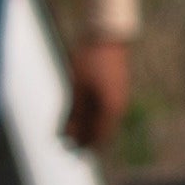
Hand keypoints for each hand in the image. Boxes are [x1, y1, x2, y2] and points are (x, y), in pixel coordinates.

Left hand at [63, 36, 135, 153]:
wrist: (108, 35)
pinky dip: (91, 114)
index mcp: (111, 110)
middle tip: (65, 142)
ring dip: (86, 126)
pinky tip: (78, 112)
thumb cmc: (91, 60)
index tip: (68, 149)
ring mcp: (118, 98)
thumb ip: (74, 113)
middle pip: (101, 132)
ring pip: (102, 120)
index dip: (83, 146)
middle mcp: (118, 107)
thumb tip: (68, 135)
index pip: (99, 138)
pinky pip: (103, 109)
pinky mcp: (116, 90)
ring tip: (68, 127)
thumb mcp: (77, 88)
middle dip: (83, 138)